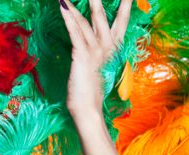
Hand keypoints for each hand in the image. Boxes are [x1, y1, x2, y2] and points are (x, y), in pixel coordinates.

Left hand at [59, 0, 132, 114]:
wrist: (88, 109)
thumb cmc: (90, 92)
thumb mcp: (96, 68)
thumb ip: (96, 55)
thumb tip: (91, 47)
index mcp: (112, 48)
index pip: (121, 21)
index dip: (124, 6)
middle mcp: (106, 46)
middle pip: (104, 16)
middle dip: (101, 0)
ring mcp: (94, 50)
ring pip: (87, 21)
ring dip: (79, 5)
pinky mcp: (81, 56)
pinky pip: (75, 33)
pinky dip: (69, 18)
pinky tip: (63, 6)